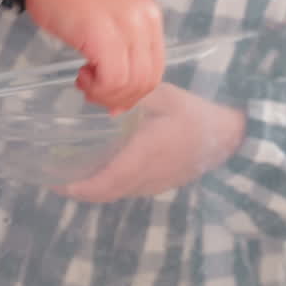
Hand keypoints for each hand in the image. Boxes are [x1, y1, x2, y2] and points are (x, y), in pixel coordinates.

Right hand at [0, 0, 163, 113]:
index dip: (136, 92)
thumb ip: (120, 47)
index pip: (156, 68)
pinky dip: (97, 87)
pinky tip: (81, 75)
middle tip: (94, 94)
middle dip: (121, 98)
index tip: (113, 100)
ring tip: (85, 82)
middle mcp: (144, 20)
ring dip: (106, 94)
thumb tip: (118, 95)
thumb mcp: (109, 14)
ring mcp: (126, 26)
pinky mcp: (103, 35)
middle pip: (147, 80)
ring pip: (130, 83)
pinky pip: (112, 78)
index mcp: (149, 15)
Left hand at [56, 83, 245, 202]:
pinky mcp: (161, 184)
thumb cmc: (195, 113)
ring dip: (94, 188)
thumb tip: (94, 92)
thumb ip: (130, 96)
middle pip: (106, 193)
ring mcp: (155, 184)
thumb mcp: (162, 95)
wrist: (230, 136)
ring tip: (72, 170)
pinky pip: (129, 188)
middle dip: (79, 189)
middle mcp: (147, 178)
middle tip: (55, 175)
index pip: (105, 183)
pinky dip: (111, 183)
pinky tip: (102, 166)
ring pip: (117, 192)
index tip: (55, 181)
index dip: (78, 187)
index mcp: (144, 157)